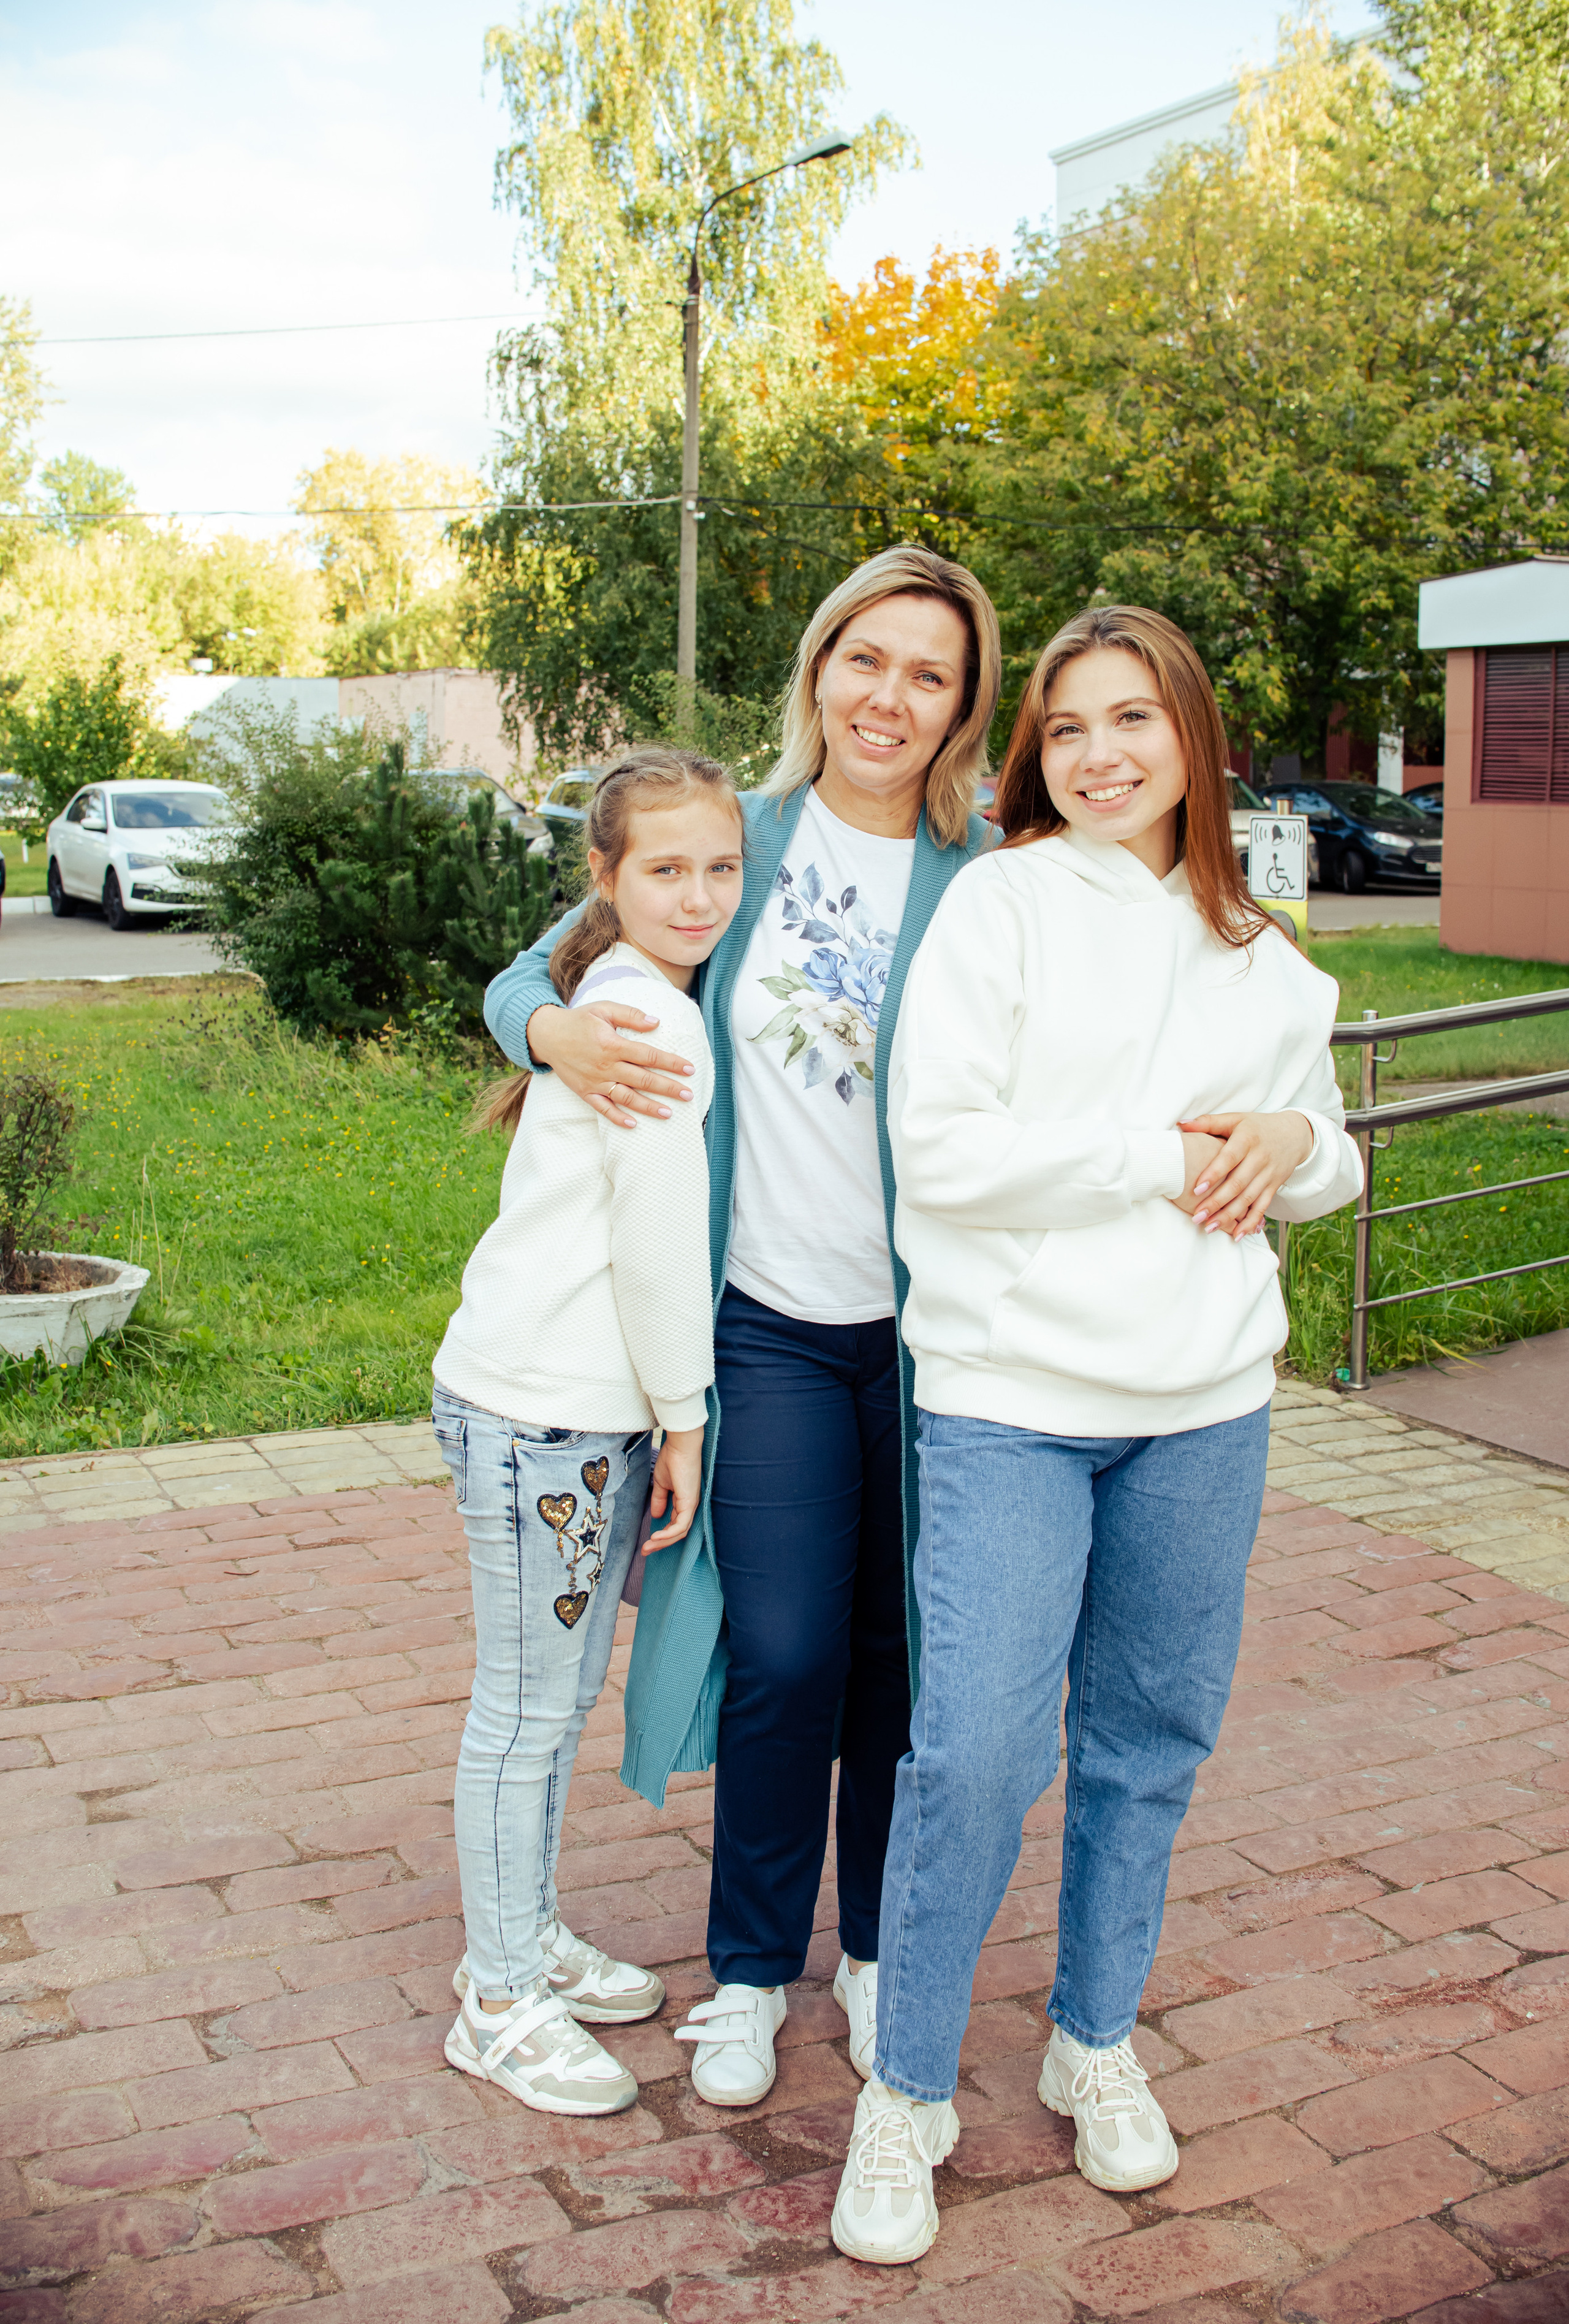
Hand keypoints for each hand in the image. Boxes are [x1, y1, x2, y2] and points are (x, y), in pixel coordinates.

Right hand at [527, 1002, 694, 1129]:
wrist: (546, 1035)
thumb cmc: (579, 1020)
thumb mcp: (604, 1009)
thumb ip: (630, 1015)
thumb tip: (656, 1022)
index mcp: (612, 1044)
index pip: (649, 1056)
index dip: (671, 1063)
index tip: (689, 1069)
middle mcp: (606, 1066)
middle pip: (643, 1079)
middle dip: (668, 1088)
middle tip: (688, 1095)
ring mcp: (595, 1081)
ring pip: (626, 1098)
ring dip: (648, 1107)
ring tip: (669, 1113)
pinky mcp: (585, 1092)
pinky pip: (603, 1109)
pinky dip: (617, 1118)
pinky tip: (633, 1125)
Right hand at [645, 1427, 703, 1549]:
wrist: (680, 1445)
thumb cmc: (673, 1459)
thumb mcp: (662, 1483)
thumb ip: (659, 1499)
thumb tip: (655, 1516)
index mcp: (684, 1501)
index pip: (675, 1524)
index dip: (662, 1535)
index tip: (646, 1543)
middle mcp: (690, 1505)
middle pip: (678, 1532)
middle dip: (661, 1544)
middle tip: (645, 1551)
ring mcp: (691, 1505)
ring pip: (680, 1532)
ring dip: (663, 1542)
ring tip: (648, 1547)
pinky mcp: (689, 1503)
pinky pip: (681, 1525)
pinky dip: (668, 1534)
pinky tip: (656, 1537)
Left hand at [1175, 1111, 1314, 1239]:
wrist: (1294, 1133)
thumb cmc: (1257, 1126)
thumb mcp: (1235, 1119)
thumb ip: (1208, 1122)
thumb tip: (1181, 1124)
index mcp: (1247, 1139)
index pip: (1229, 1158)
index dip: (1214, 1174)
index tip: (1197, 1189)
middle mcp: (1260, 1158)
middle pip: (1238, 1184)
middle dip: (1217, 1203)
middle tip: (1197, 1217)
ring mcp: (1269, 1174)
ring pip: (1249, 1198)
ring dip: (1230, 1216)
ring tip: (1210, 1228)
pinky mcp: (1275, 1186)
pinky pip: (1263, 1206)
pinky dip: (1251, 1222)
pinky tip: (1238, 1234)